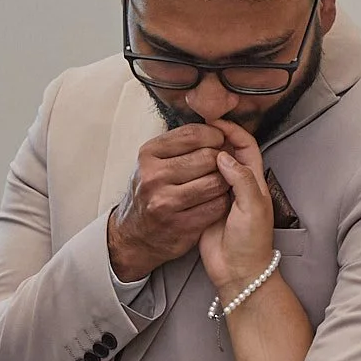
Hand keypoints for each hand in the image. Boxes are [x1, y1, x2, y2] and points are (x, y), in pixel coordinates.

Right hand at [108, 124, 231, 280]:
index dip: (215, 135)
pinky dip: (222, 203)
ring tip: (219, 184)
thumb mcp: (154, 162)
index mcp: (148, 154)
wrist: (136, 235)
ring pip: (216, 182)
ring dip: (224, 183)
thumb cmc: (153, 192)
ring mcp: (165, 202)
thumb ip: (179, 144)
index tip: (221, 141)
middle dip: (222, 161)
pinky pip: (216, 206)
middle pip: (208, 157)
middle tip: (221, 167)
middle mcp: (153, 176)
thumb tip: (214, 125)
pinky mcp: (180, 224)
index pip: (193, 134)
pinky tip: (215, 202)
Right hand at [199, 120, 276, 298]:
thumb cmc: (251, 242)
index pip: (245, 145)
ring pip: (209, 166)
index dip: (231, 131)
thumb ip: (241, 179)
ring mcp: (220, 195)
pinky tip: (176, 170)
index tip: (213, 123)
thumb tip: (222, 156)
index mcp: (254, 180)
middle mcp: (238, 184)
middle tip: (194, 138)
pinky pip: (196, 184)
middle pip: (226, 152)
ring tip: (185, 153)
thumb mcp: (252, 208)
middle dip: (212, 141)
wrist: (238, 273)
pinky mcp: (203, 206)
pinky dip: (189, 175)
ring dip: (199, 157)